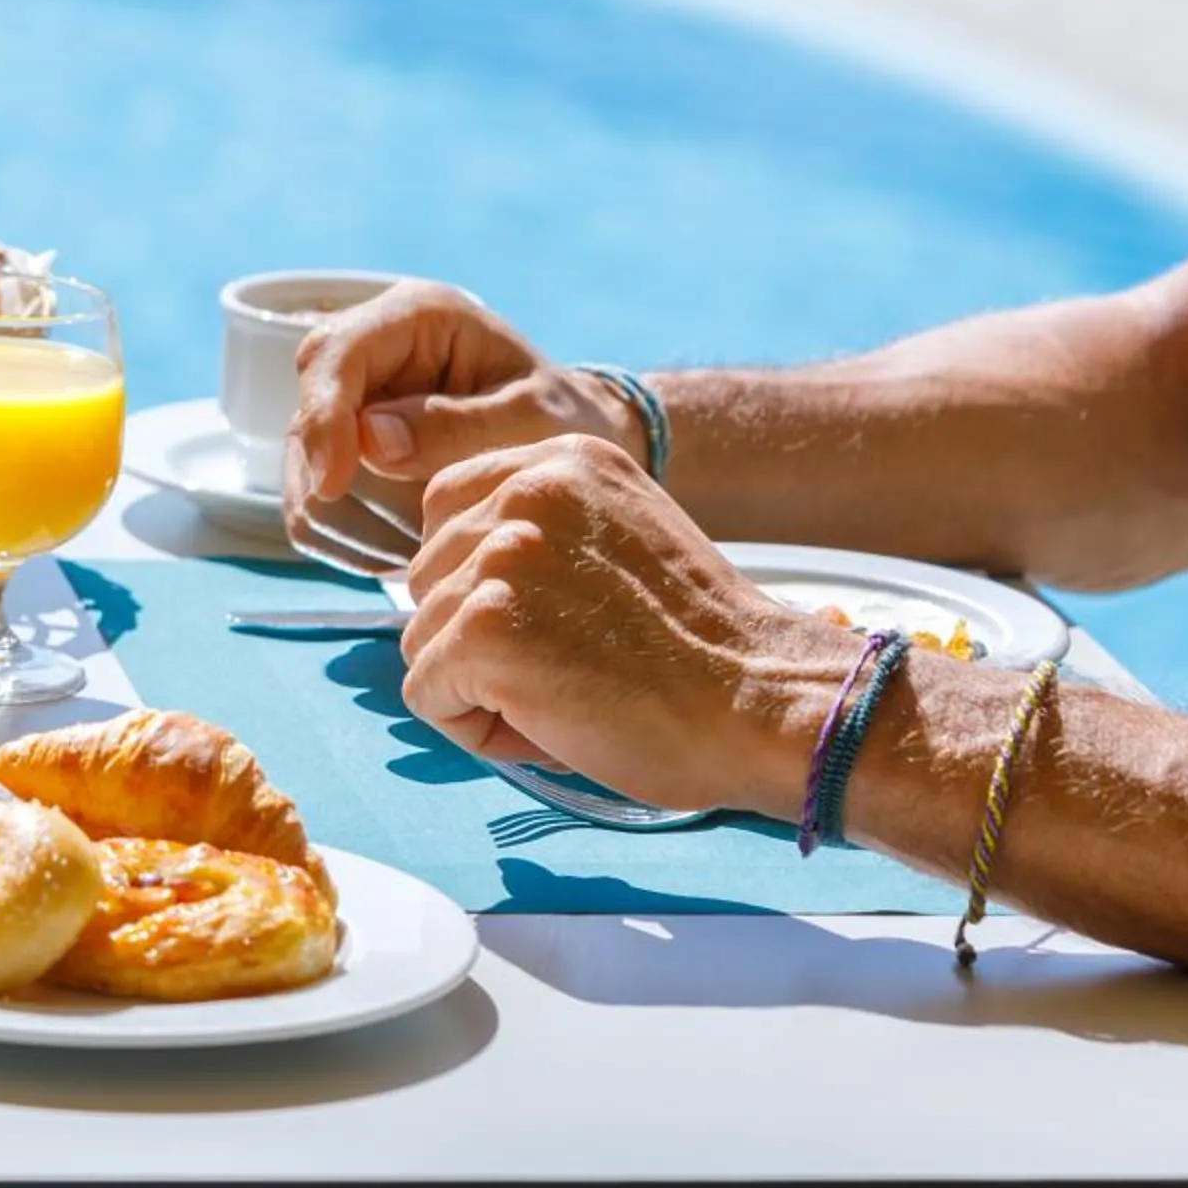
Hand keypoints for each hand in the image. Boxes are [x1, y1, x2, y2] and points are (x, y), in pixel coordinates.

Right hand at [284, 281, 644, 574]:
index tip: (333, 485)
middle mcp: (368, 352)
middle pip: (306, 421)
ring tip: (424, 546)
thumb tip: (371, 439)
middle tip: (420, 537)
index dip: (324, 418)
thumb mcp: (533, 420)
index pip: (333, 355)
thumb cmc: (566, 421)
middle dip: (348, 489)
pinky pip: (312, 509)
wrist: (570, 444)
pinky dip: (350, 542)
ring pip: (300, 473)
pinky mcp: (339, 453)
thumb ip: (459, 426)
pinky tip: (405, 551)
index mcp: (416, 316)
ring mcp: (347, 406)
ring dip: (352, 525)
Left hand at [398, 436, 846, 815]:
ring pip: (422, 637)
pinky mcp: (484, 629)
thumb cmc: (701, 646)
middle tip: (568, 662)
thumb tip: (450, 572)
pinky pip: (425, 693)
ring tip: (567, 692)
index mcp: (561, 459)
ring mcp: (500, 556)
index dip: (480, 582)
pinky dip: (475, 727)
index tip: (552, 616)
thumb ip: (540, 532)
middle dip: (476, 635)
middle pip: (426, 576)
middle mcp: (525, 490)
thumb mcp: (619, 538)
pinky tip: (549, 722)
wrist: (766, 703)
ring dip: (478, 685)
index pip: (447, 511)